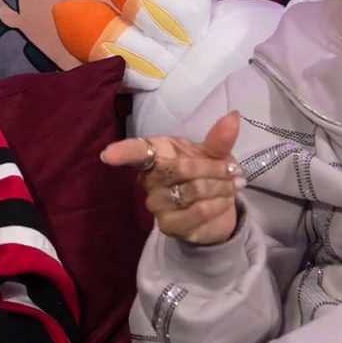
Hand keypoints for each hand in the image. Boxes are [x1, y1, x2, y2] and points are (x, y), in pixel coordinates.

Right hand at [102, 112, 243, 245]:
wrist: (217, 210)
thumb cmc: (207, 174)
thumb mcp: (215, 154)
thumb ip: (219, 139)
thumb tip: (233, 116)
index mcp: (156, 153)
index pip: (135, 152)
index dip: (122, 152)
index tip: (108, 155)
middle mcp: (149, 179)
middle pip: (177, 169)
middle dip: (212, 169)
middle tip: (233, 171)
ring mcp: (156, 205)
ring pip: (190, 191)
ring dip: (219, 187)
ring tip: (232, 185)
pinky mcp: (169, 226)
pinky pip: (196, 212)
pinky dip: (217, 204)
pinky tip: (225, 201)